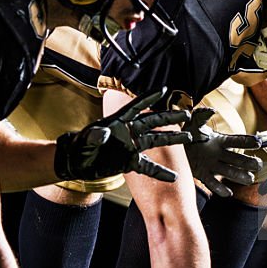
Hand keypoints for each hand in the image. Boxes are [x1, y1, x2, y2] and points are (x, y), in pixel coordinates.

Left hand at [54, 89, 192, 182]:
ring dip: (172, 139)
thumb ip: (96, 136)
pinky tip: (173, 177)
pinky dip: (160, 172)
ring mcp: (131, 146)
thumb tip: (102, 133)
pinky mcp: (130, 161)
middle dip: (170, 117)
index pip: (136, 107)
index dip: (149, 98)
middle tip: (186, 114)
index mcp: (119, 122)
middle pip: (153, 121)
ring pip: (157, 140)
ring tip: (188, 137)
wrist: (77, 161)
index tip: (164, 90)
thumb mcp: (87, 140)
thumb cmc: (80, 146)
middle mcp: (129, 132)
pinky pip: (149, 166)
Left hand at [183, 107, 264, 196]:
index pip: (237, 141)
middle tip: (258, 164)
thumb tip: (211, 110)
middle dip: (249, 162)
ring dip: (240, 175)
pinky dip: (220, 189)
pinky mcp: (203, 175)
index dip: (248, 142)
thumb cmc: (189, 133)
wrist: (176, 147)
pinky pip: (213, 183)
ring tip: (249, 179)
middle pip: (238, 159)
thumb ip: (201, 114)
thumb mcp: (194, 122)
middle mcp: (220, 155)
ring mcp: (213, 166)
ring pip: (230, 172)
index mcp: (220, 141)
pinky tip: (228, 193)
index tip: (259, 142)